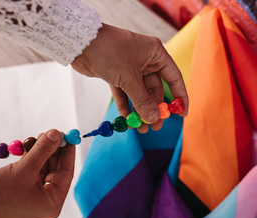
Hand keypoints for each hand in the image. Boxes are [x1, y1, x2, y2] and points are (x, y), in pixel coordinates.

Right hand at [0, 129, 74, 217]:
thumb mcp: (24, 170)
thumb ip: (42, 150)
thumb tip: (56, 134)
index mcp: (52, 203)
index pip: (66, 173)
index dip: (68, 153)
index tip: (68, 137)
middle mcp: (44, 201)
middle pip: (55, 170)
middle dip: (53, 151)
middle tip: (53, 133)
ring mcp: (33, 196)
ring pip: (42, 169)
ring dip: (41, 152)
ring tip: (40, 136)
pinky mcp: (21, 190)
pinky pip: (31, 171)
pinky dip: (31, 158)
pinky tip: (31, 146)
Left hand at [71, 23, 187, 131]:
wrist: (80, 45)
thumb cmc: (109, 52)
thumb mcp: (129, 78)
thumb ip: (142, 100)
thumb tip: (154, 118)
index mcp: (155, 53)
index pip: (174, 77)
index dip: (179, 96)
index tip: (181, 113)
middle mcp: (145, 60)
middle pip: (155, 89)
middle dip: (155, 108)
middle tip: (155, 125)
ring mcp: (130, 69)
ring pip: (139, 94)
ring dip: (140, 111)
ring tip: (142, 128)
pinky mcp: (116, 76)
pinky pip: (125, 94)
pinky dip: (126, 106)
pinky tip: (128, 120)